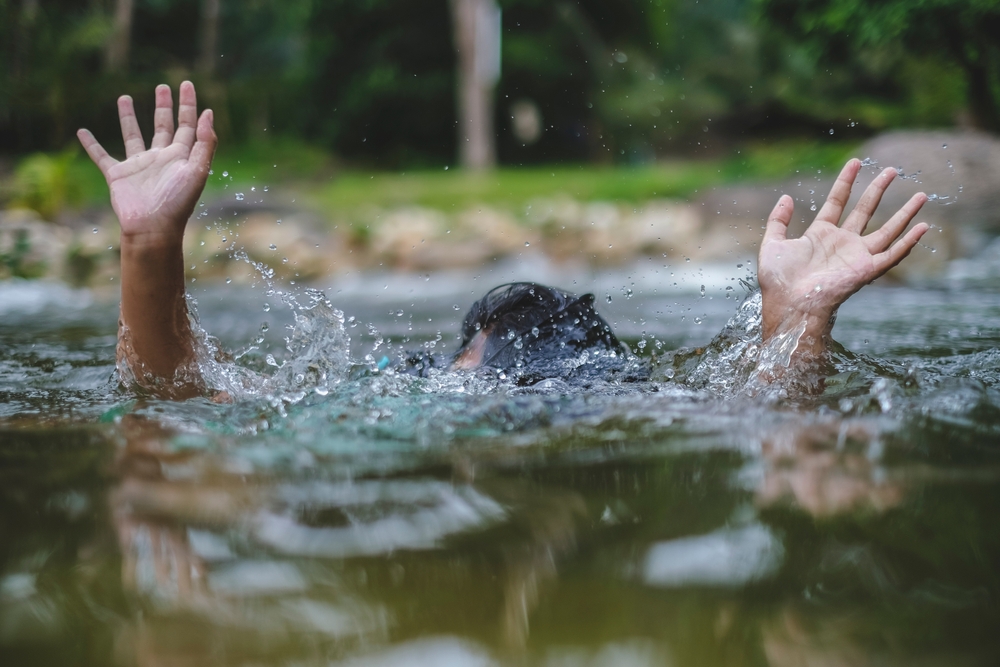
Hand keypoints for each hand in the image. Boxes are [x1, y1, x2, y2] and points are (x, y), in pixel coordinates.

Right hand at [77, 81, 215, 244]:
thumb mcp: (197, 171)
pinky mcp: (118, 175)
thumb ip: (205, 144)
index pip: (187, 125)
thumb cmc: (178, 203)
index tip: (186, 84)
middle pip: (163, 126)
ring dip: (129, 117)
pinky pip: (101, 156)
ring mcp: (139, 166)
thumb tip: (209, 114)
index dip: (188, 105)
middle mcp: (160, 159)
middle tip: (163, 86)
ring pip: (133, 135)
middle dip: (164, 106)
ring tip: (125, 97)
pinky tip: (82, 131)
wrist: (153, 228)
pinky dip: (91, 144)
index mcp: (181, 157)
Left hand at [758, 159, 928, 355]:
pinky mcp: (866, 270)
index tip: (855, 162)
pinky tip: (923, 227)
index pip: (837, 201)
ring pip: (887, 230)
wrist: (788, 304)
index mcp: (820, 235)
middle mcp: (842, 243)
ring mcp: (856, 256)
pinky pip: (892, 254)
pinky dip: (908, 242)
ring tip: (922, 195)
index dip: (846, 182)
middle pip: (865, 210)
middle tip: (892, 170)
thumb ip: (778, 220)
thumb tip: (786, 197)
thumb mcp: (772, 244)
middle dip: (878, 190)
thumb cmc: (778, 281)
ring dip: (905, 213)